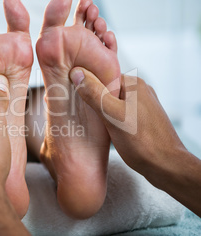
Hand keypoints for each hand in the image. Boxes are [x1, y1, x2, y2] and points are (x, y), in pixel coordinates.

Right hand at [69, 67, 200, 216]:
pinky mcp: (142, 120)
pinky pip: (120, 113)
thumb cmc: (141, 142)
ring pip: (112, 102)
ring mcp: (143, 106)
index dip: (87, 85)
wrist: (166, 167)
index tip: (73, 97)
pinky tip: (104, 130)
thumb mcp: (112, 115)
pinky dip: (110, 119)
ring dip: (100, 112)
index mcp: (134, 84)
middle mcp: (140, 91)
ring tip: (90, 123)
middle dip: (92, 100)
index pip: (102, 75)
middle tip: (78, 112)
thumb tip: (76, 72)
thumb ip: (94, 93)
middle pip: (107, 89)